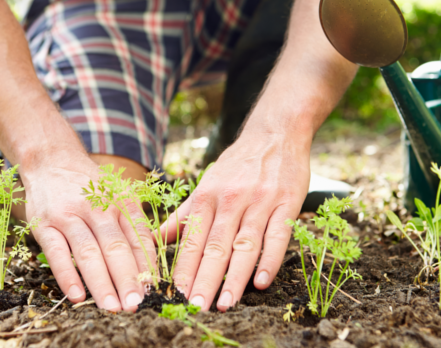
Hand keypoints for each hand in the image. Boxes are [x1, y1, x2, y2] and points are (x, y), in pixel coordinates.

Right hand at [21, 153, 153, 310]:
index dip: (147, 266)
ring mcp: (69, 216)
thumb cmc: (90, 186)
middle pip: (115, 247)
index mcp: (121, 202)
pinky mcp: (44, 224)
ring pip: (88, 252)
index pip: (138, 237)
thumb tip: (151, 265)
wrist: (51, 160)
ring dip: (101, 283)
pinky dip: (67, 275)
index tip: (153, 291)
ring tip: (112, 307)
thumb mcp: (117, 195)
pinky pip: (56, 252)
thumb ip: (133, 225)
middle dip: (127, 279)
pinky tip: (77, 296)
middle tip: (136, 305)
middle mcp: (97, 208)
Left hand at [161, 131, 309, 310]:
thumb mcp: (206, 185)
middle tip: (196, 307)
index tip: (175, 295)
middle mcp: (230, 200)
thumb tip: (154, 239)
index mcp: (207, 197)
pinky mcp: (286, 203)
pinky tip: (261, 281)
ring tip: (225, 303)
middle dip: (204, 279)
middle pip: (215, 246)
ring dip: (235, 277)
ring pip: (245, 244)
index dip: (184, 269)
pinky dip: (269, 259)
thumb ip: (184, 215)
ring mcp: (260, 202)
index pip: (192, 240)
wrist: (275, 134)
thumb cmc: (237, 165)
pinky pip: (277, 235)